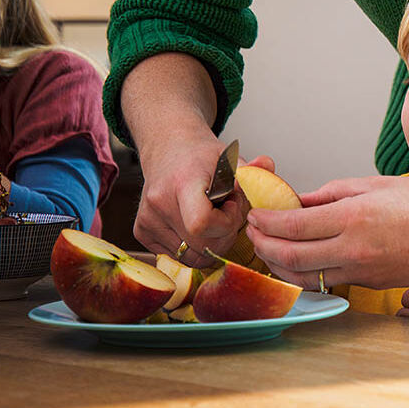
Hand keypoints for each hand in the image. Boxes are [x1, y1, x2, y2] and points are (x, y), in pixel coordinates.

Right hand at [132, 131, 244, 268]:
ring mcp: (147, 220)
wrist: (169, 150)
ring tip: (211, 216)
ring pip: (190, 257)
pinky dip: (192, 246)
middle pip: (200, 247)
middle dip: (223, 235)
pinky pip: (178, 256)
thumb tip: (267, 165)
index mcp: (182, 183)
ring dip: (209, 242)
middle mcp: (159, 203)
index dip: (225, 223)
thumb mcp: (230, 158)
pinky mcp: (141, 232)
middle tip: (226, 211)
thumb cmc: (202, 157)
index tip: (232, 205)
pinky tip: (195, 222)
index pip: (202, 224)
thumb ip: (251, 169)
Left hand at [245, 174, 408, 288]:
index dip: (266, 222)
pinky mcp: (373, 285)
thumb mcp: (374, 185)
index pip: (292, 226)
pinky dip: (308, 272)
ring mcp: (364, 272)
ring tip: (270, 250)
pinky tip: (302, 260)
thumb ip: (331, 194)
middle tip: (253, 234)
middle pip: (291, 256)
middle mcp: (355, 249)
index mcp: (354, 217)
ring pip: (306, 277)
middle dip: (263, 246)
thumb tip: (299, 203)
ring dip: (280, 266)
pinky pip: (331, 280)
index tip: (255, 215)